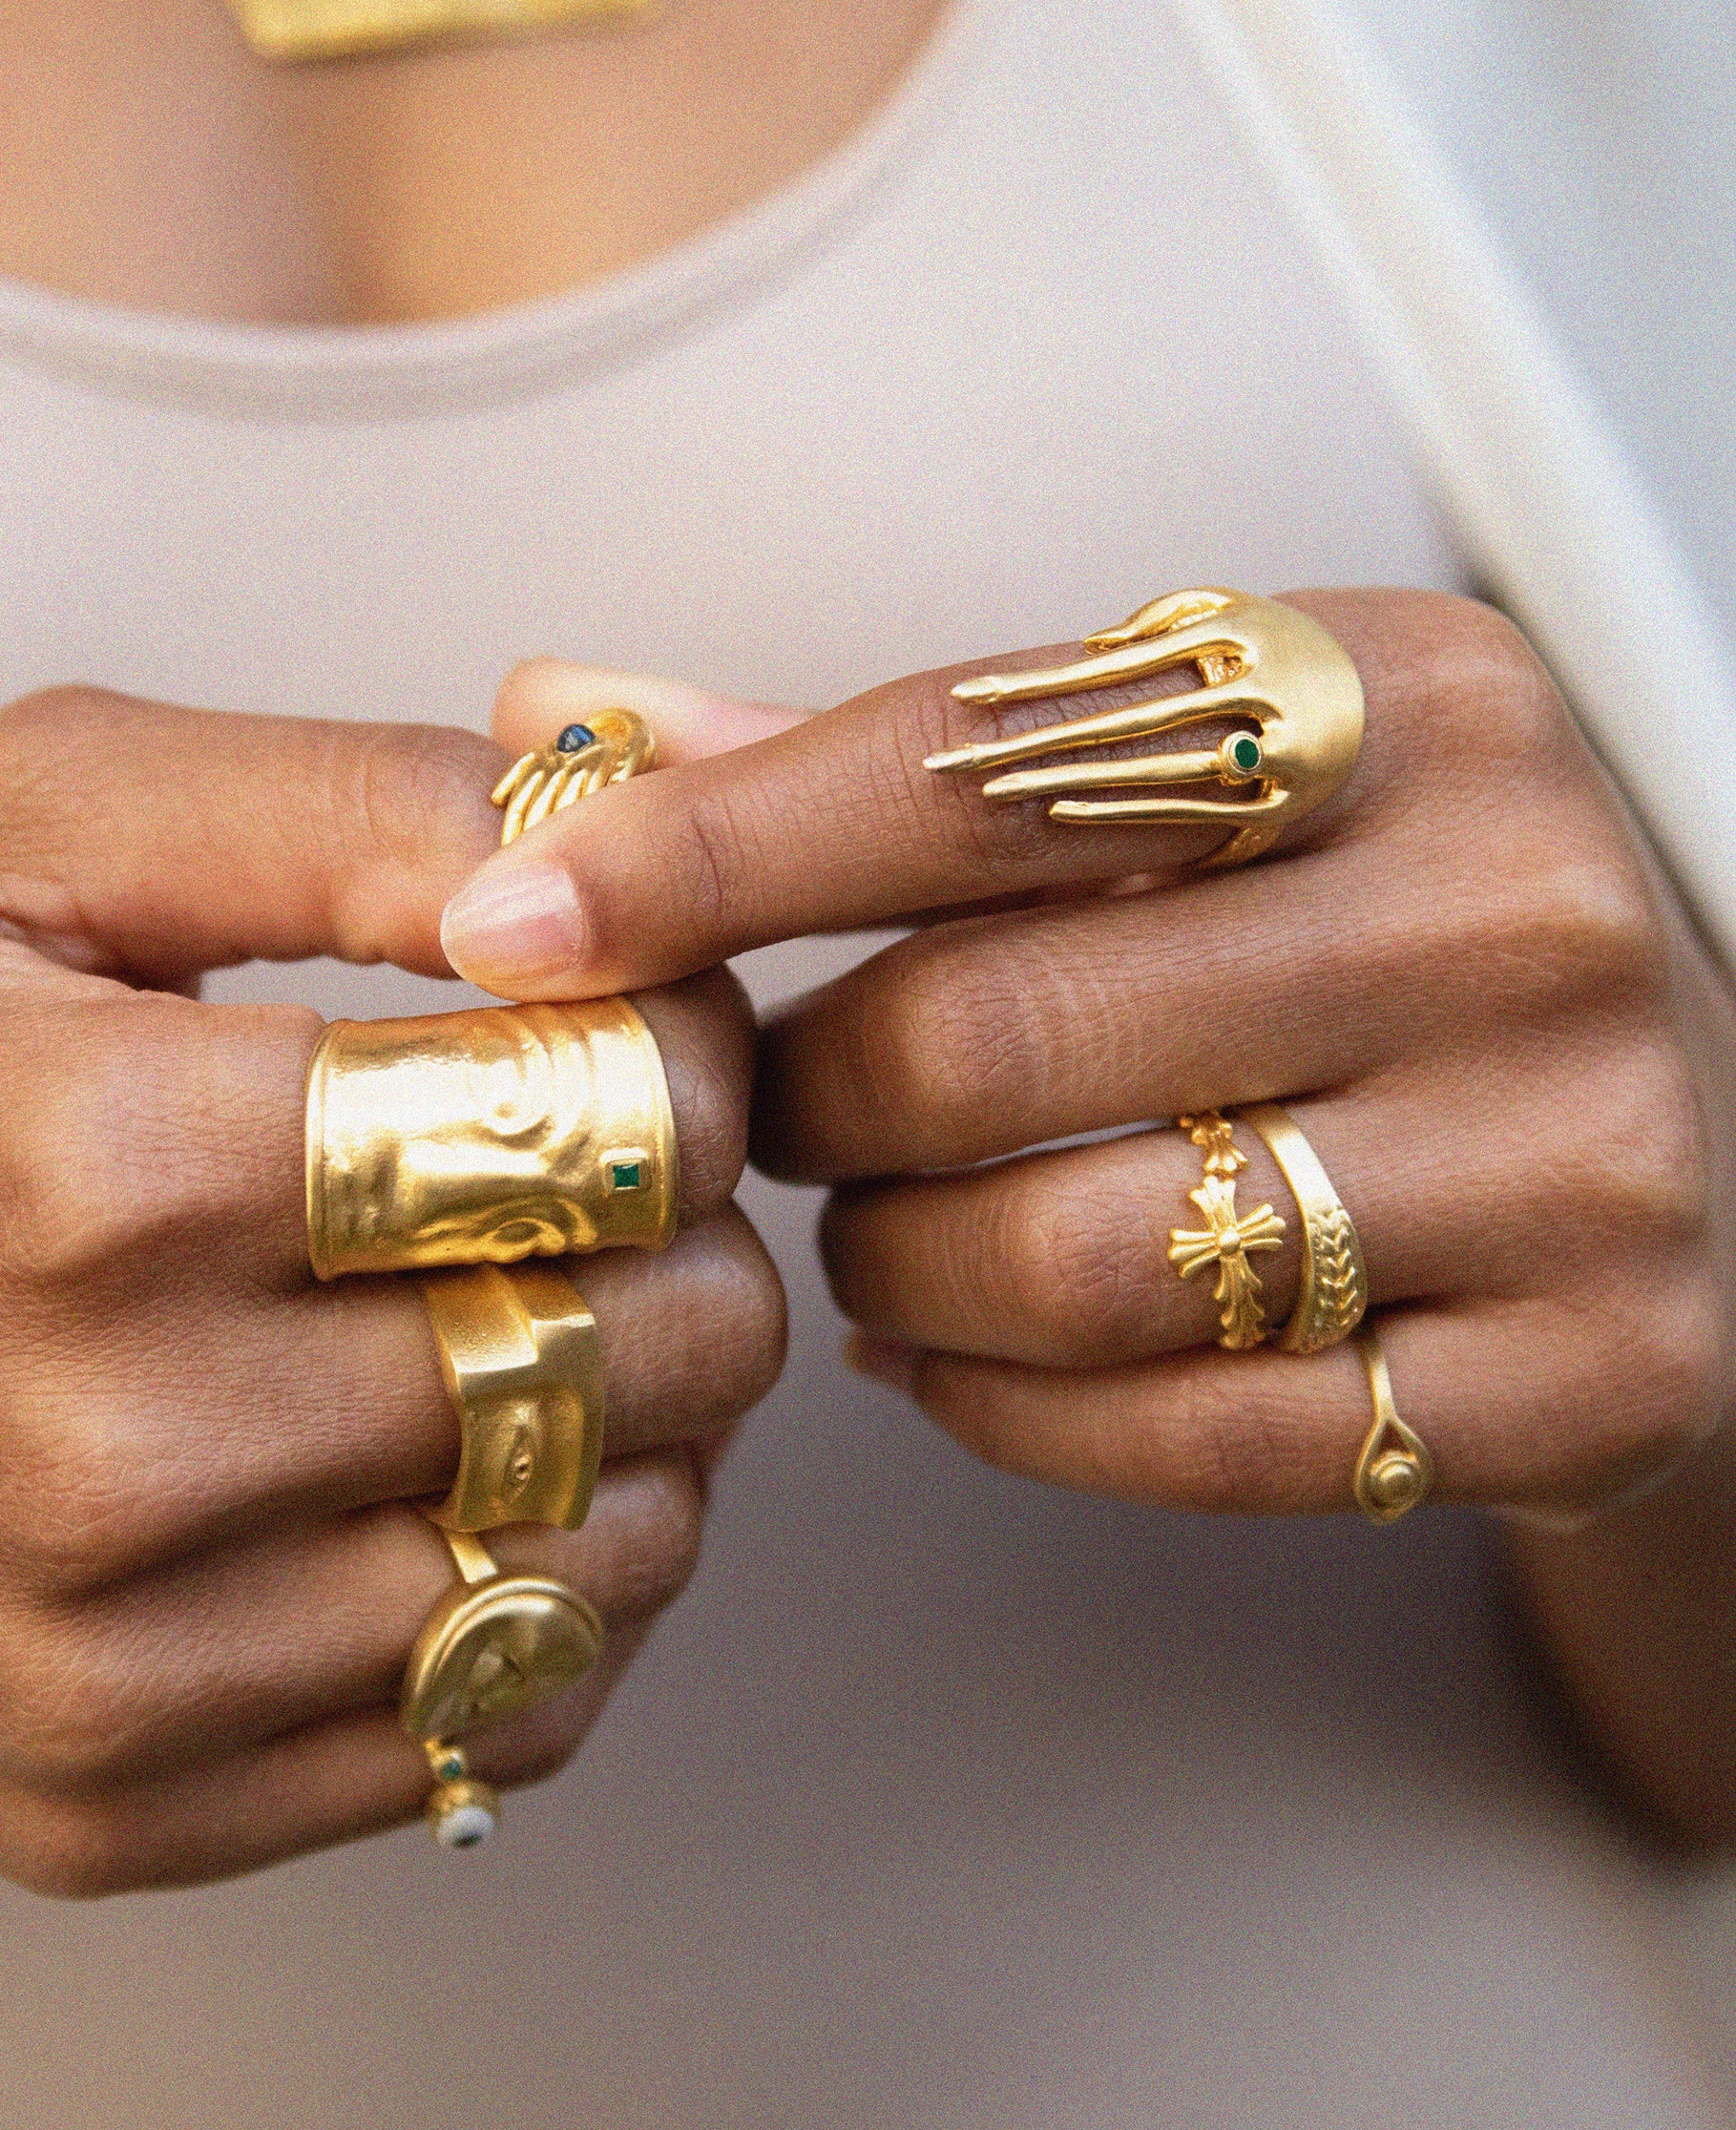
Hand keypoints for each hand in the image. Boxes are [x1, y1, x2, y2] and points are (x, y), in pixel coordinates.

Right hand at [0, 688, 782, 1890]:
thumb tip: (595, 855)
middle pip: (634, 1350)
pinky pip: (495, 1722)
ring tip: (561, 1311)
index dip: (686, 1059)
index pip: (590, 1123)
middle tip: (631, 1171)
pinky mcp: (120, 1802)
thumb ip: (350, 804)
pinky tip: (483, 1470)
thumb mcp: (38, 821)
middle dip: (698, 1234)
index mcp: (98, 1160)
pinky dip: (560, 1589)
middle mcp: (109, 1447)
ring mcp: (116, 1664)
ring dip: (659, 1420)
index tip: (650, 1031)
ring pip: (605, 1556)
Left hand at [448, 600, 1728, 1527]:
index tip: (512, 927)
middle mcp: (1512, 896)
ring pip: (1074, 1257)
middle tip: (772, 1111)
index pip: (968, 763)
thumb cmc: (1361, 923)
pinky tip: (959, 1355)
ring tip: (874, 1236)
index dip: (706, 851)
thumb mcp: (1173, 787)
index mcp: (1389, 693)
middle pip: (986, 1032)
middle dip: (806, 1102)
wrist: (1697, 1114)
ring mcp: (1578, 1143)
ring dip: (893, 1270)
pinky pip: (1200, 1436)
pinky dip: (1012, 1414)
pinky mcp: (1598, 1365)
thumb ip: (869, 761)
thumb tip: (561, 719)